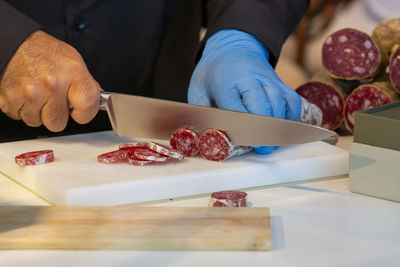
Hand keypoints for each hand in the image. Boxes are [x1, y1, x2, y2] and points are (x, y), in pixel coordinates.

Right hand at [0, 30, 100, 131]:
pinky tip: (26, 94)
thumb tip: (97, 101)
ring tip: (38, 94)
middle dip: (56, 115)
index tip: (79, 112)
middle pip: (58, 123)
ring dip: (37, 112)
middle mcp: (52, 83)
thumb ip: (87, 84)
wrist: (16, 42)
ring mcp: (31, 92)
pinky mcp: (11, 97)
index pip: (88, 106)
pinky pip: (19, 117)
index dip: (85, 114)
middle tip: (53, 100)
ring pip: (37, 122)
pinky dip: (22, 108)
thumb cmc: (45, 53)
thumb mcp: (75, 62)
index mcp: (73, 73)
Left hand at [188, 29, 301, 153]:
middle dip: (263, 129)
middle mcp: (248, 77)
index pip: (234, 105)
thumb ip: (202, 112)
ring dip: (278, 126)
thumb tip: (206, 137)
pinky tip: (284, 132)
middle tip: (263, 150)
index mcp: (224, 80)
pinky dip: (291, 118)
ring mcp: (267, 78)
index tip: (245, 143)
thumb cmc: (214, 73)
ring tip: (272, 145)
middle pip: (261, 103)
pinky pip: (291, 100)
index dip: (240, 126)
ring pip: (279, 102)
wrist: (233, 47)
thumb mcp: (198, 88)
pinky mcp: (279, 82)